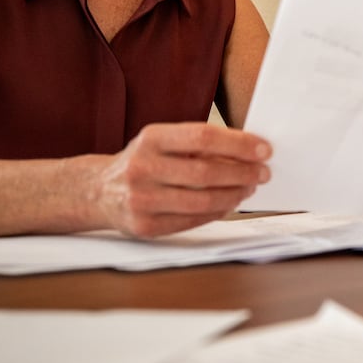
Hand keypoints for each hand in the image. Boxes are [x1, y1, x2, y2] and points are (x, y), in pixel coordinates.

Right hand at [96, 122, 271, 237]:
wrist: (98, 191)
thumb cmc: (143, 161)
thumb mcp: (161, 141)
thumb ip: (198, 144)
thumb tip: (247, 151)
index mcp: (150, 139)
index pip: (203, 136)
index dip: (239, 143)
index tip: (264, 149)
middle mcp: (143, 168)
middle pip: (206, 171)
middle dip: (243, 172)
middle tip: (263, 172)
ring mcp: (142, 200)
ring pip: (203, 200)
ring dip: (234, 195)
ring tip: (249, 188)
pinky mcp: (146, 226)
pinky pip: (193, 220)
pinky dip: (218, 212)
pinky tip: (229, 203)